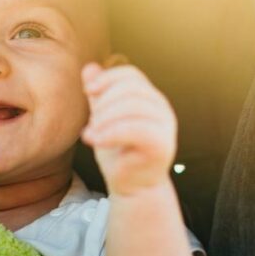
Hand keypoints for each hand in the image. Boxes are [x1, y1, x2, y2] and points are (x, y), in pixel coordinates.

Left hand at [81, 62, 176, 196]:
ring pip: (133, 106)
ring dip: (105, 119)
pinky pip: (136, 129)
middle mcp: (162, 109)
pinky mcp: (163, 145)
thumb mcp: (103, 119)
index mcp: (149, 98)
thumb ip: (99, 95)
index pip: (131, 75)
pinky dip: (111, 132)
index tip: (88, 92)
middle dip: (104, 103)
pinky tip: (95, 140)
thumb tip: (89, 67)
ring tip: (90, 135)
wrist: (131, 187)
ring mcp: (166, 126)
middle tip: (91, 123)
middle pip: (131, 88)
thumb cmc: (117, 152)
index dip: (108, 78)